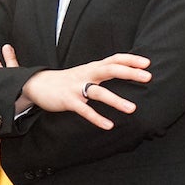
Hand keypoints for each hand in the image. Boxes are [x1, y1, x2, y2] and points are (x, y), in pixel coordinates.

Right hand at [16, 51, 150, 129]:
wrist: (37, 84)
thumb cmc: (66, 80)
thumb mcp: (85, 71)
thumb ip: (102, 70)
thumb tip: (125, 70)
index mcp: (92, 67)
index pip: (114, 59)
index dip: (130, 59)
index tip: (147, 63)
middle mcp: (86, 74)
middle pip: (110, 69)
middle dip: (129, 73)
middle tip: (148, 77)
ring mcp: (76, 87)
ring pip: (99, 92)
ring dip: (116, 100)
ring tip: (132, 109)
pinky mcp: (68, 101)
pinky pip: (84, 110)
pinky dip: (96, 118)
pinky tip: (108, 125)